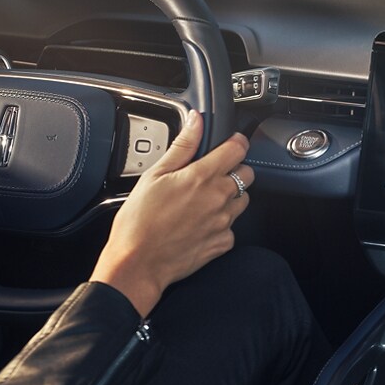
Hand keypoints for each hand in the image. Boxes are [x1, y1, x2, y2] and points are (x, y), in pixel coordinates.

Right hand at [91, 110, 252, 316]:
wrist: (137, 264)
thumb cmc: (139, 221)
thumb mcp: (154, 175)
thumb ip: (182, 145)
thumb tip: (197, 120)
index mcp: (203, 177)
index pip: (238, 148)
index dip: (235, 142)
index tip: (229, 144)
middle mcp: (219, 198)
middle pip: (247, 174)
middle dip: (235, 171)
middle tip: (212, 176)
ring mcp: (224, 222)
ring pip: (243, 200)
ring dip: (230, 197)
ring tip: (204, 202)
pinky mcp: (223, 243)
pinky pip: (233, 227)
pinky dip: (222, 224)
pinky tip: (201, 224)